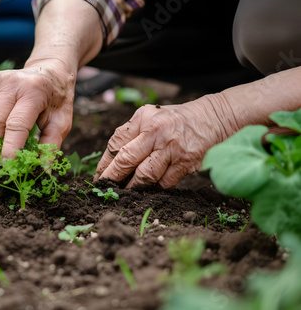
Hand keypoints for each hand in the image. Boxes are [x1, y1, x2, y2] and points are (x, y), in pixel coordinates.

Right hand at [0, 60, 75, 158]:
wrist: (52, 71)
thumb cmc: (58, 99)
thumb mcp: (62, 122)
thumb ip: (51, 147)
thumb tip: (41, 173)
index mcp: (34, 91)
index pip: (16, 125)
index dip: (10, 148)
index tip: (7, 166)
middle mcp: (13, 82)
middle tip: (4, 161)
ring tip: (11, 134)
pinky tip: (9, 116)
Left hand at [94, 98, 231, 188]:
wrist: (212, 118)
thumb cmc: (173, 121)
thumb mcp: (149, 117)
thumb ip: (130, 135)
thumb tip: (110, 163)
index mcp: (143, 119)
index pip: (116, 143)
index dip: (104, 164)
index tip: (99, 176)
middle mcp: (156, 132)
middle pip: (127, 160)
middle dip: (112, 178)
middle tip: (105, 189)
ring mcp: (172, 148)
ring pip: (144, 176)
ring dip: (132, 188)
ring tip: (124, 193)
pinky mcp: (186, 163)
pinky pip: (163, 183)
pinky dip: (154, 188)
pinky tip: (148, 189)